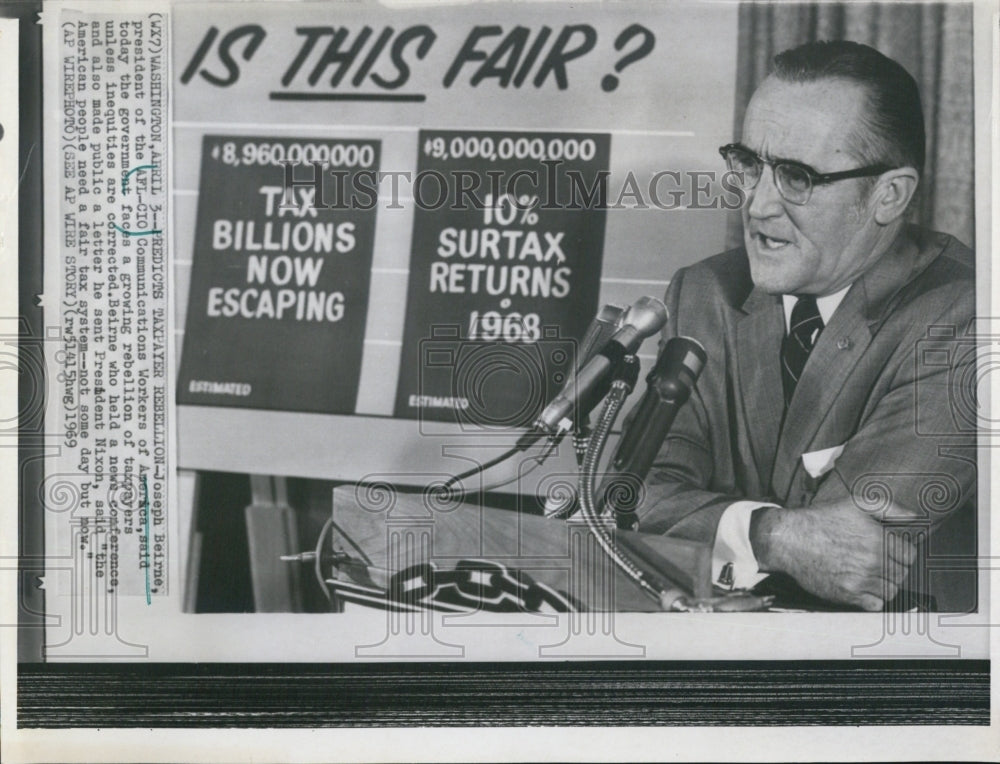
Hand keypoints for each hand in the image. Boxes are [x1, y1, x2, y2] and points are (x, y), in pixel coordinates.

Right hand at [749, 501, 916, 610]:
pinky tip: (861, 585)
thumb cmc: (820, 520)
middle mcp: (872, 562)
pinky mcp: (847, 595)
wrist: (788, 540)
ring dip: (885, 583)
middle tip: (878, 560)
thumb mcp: (854, 503)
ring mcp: (860, 580)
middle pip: (902, 574)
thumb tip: (914, 516)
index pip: (910, 556)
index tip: (891, 550)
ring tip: (870, 573)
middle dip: (894, 567)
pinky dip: (873, 598)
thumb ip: (888, 508)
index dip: (902, 552)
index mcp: (877, 539)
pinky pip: (875, 605)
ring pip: (891, 591)